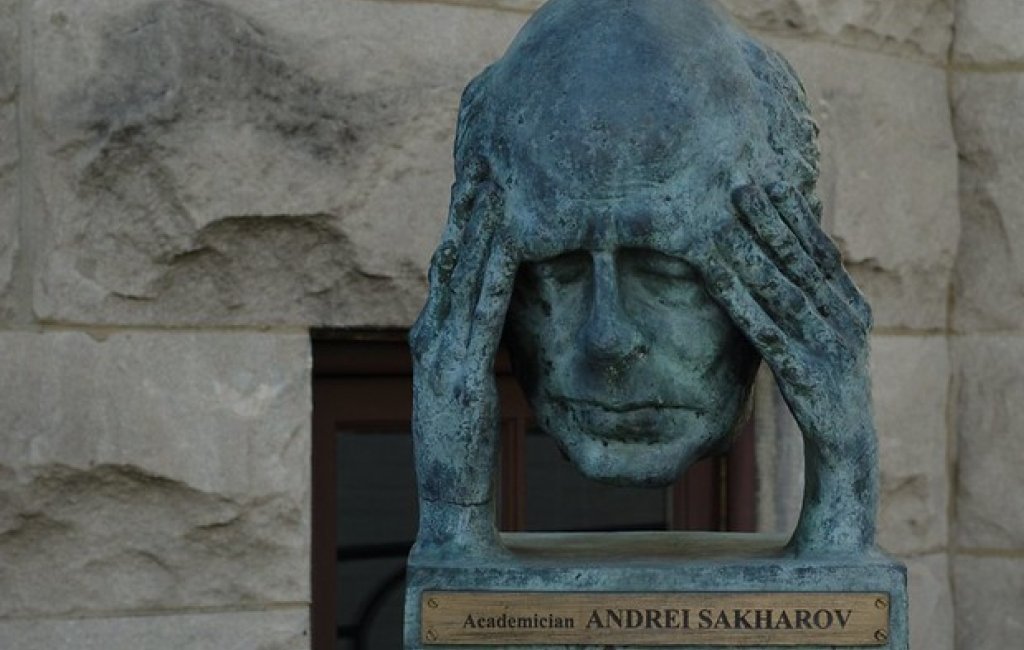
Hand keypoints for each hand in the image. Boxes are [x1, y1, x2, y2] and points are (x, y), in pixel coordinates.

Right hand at [409, 160, 517, 560]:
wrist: (450, 498)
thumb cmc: (470, 442)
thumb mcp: (475, 378)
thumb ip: (482, 340)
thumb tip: (502, 303)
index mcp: (438, 330)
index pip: (460, 258)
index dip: (480, 216)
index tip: (505, 176)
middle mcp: (433, 331)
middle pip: (458, 251)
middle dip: (480, 205)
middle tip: (503, 155)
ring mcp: (441, 350)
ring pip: (463, 270)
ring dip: (485, 225)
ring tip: (507, 179)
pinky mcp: (458, 373)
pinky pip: (480, 311)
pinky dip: (496, 274)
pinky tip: (517, 242)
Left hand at [696, 182, 878, 555]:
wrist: (847, 449)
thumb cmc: (827, 388)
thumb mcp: (829, 337)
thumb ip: (816, 300)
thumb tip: (793, 255)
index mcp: (853, 310)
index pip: (821, 253)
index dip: (795, 216)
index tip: (770, 180)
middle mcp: (844, 324)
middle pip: (801, 263)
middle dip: (770, 221)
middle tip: (741, 184)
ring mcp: (827, 350)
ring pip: (782, 290)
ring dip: (751, 250)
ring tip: (724, 219)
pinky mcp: (804, 376)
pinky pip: (765, 331)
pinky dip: (740, 300)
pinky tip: (715, 277)